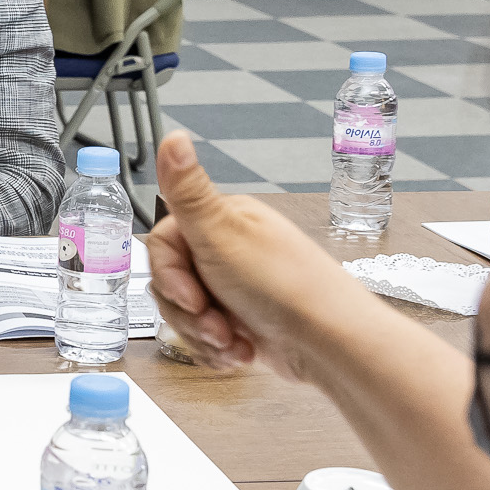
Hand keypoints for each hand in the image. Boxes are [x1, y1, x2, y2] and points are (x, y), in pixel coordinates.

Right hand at [145, 132, 375, 379]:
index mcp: (221, 222)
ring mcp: (234, 289)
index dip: (169, 275)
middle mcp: (227, 252)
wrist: (328, 343)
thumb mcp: (222, 233)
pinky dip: (217, 351)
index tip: (190, 293)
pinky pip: (203, 338)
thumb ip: (187, 189)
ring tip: (233, 339)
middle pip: (170, 282)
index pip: (162, 244)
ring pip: (184, 313)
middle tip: (214, 321)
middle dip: (188, 312)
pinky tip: (240, 351)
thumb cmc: (285, 286)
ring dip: (203, 335)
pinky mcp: (241, 323)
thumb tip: (173, 137)